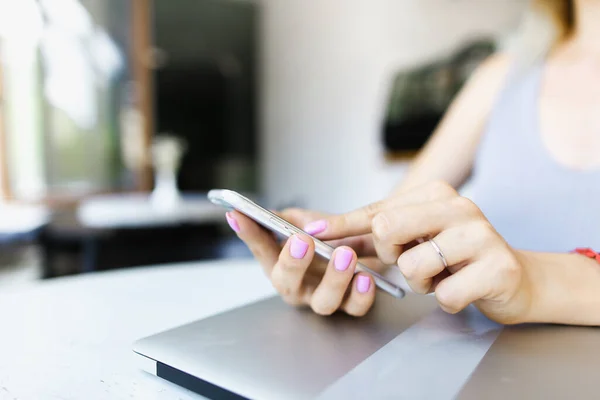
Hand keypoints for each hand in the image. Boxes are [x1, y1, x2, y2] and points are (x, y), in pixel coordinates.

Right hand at [226, 208, 385, 315]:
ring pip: (324, 301)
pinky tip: (365, 277)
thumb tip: (250, 212)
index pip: (259, 247)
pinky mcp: (351, 305)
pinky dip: (361, 295)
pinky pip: (355, 307)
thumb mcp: (301, 223)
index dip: (249, 233)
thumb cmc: (326, 238)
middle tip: (302, 241)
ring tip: (345, 255)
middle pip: (287, 283)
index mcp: (280, 265)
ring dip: (334, 279)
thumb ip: (280, 220)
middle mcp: (298, 286)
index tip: (240, 215)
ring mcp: (323, 298)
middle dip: (292, 263)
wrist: (362, 248)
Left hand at [307, 181, 534, 324]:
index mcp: (435, 193)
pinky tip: (462, 289)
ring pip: (412, 267)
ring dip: (421, 282)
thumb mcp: (413, 238)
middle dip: (390, 255)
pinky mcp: (497, 268)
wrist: (513, 278)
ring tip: (443, 274)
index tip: (311, 232)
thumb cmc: (454, 257)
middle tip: (413, 258)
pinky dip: (445, 300)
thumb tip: (315, 226)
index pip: (376, 210)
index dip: (342, 224)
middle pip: (387, 230)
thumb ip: (368, 233)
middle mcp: (459, 206)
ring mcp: (481, 235)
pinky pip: (443, 295)